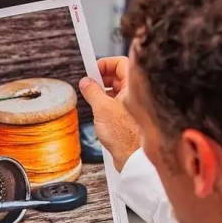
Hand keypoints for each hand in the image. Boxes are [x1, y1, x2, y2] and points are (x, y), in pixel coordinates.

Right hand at [79, 56, 141, 171]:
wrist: (132, 159)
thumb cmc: (125, 136)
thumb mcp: (101, 108)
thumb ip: (92, 91)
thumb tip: (86, 83)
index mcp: (134, 87)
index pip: (120, 63)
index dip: (105, 64)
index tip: (93, 68)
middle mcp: (135, 95)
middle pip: (118, 77)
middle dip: (102, 79)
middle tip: (89, 84)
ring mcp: (132, 106)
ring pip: (116, 91)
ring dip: (102, 93)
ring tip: (92, 100)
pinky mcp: (128, 118)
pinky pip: (115, 104)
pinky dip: (105, 105)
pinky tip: (98, 113)